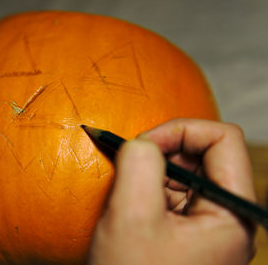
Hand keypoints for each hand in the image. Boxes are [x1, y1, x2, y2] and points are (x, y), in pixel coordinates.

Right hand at [89, 119, 255, 264]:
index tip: (143, 145)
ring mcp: (209, 226)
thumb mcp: (132, 216)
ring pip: (186, 171)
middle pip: (204, 154)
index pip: (222, 140)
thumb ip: (140, 162)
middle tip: (131, 166)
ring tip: (130, 197)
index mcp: (232, 214)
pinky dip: (150, 188)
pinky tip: (133, 208)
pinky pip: (174, 193)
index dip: (180, 131)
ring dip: (153, 173)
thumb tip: (142, 142)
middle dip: (163, 152)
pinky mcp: (189, 232)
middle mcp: (228, 218)